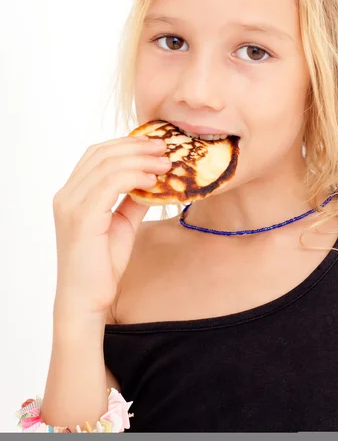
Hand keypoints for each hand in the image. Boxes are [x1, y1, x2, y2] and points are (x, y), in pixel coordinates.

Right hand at [52, 134, 169, 314]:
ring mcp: (71, 205)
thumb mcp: (123, 223)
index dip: (126, 144)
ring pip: (107, 165)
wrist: (87, 299)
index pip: (97, 154)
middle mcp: (67, 195)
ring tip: (165, 164)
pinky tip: (153, 181)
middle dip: (136, 146)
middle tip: (164, 147)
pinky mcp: (82, 217)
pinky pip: (110, 184)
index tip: (153, 143)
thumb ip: (133, 199)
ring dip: (140, 160)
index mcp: (72, 194)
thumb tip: (154, 179)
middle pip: (102, 154)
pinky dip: (134, 176)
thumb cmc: (102, 265)